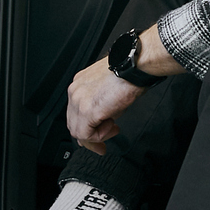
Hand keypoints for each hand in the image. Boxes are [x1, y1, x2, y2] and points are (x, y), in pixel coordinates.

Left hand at [67, 27, 184, 150]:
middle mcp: (75, 91)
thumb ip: (103, 106)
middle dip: (89, 136)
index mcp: (80, 84)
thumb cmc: (130, 72)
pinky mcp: (87, 111)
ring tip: (113, 128)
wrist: (135, 65)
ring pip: (77, 131)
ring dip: (97, 135)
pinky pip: (86, 134)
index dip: (87, 127)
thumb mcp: (111, 91)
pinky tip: (112, 127)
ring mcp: (78, 101)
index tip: (97, 135)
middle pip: (73, 123)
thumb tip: (105, 121)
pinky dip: (99, 137)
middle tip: (103, 144)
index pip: (75, 113)